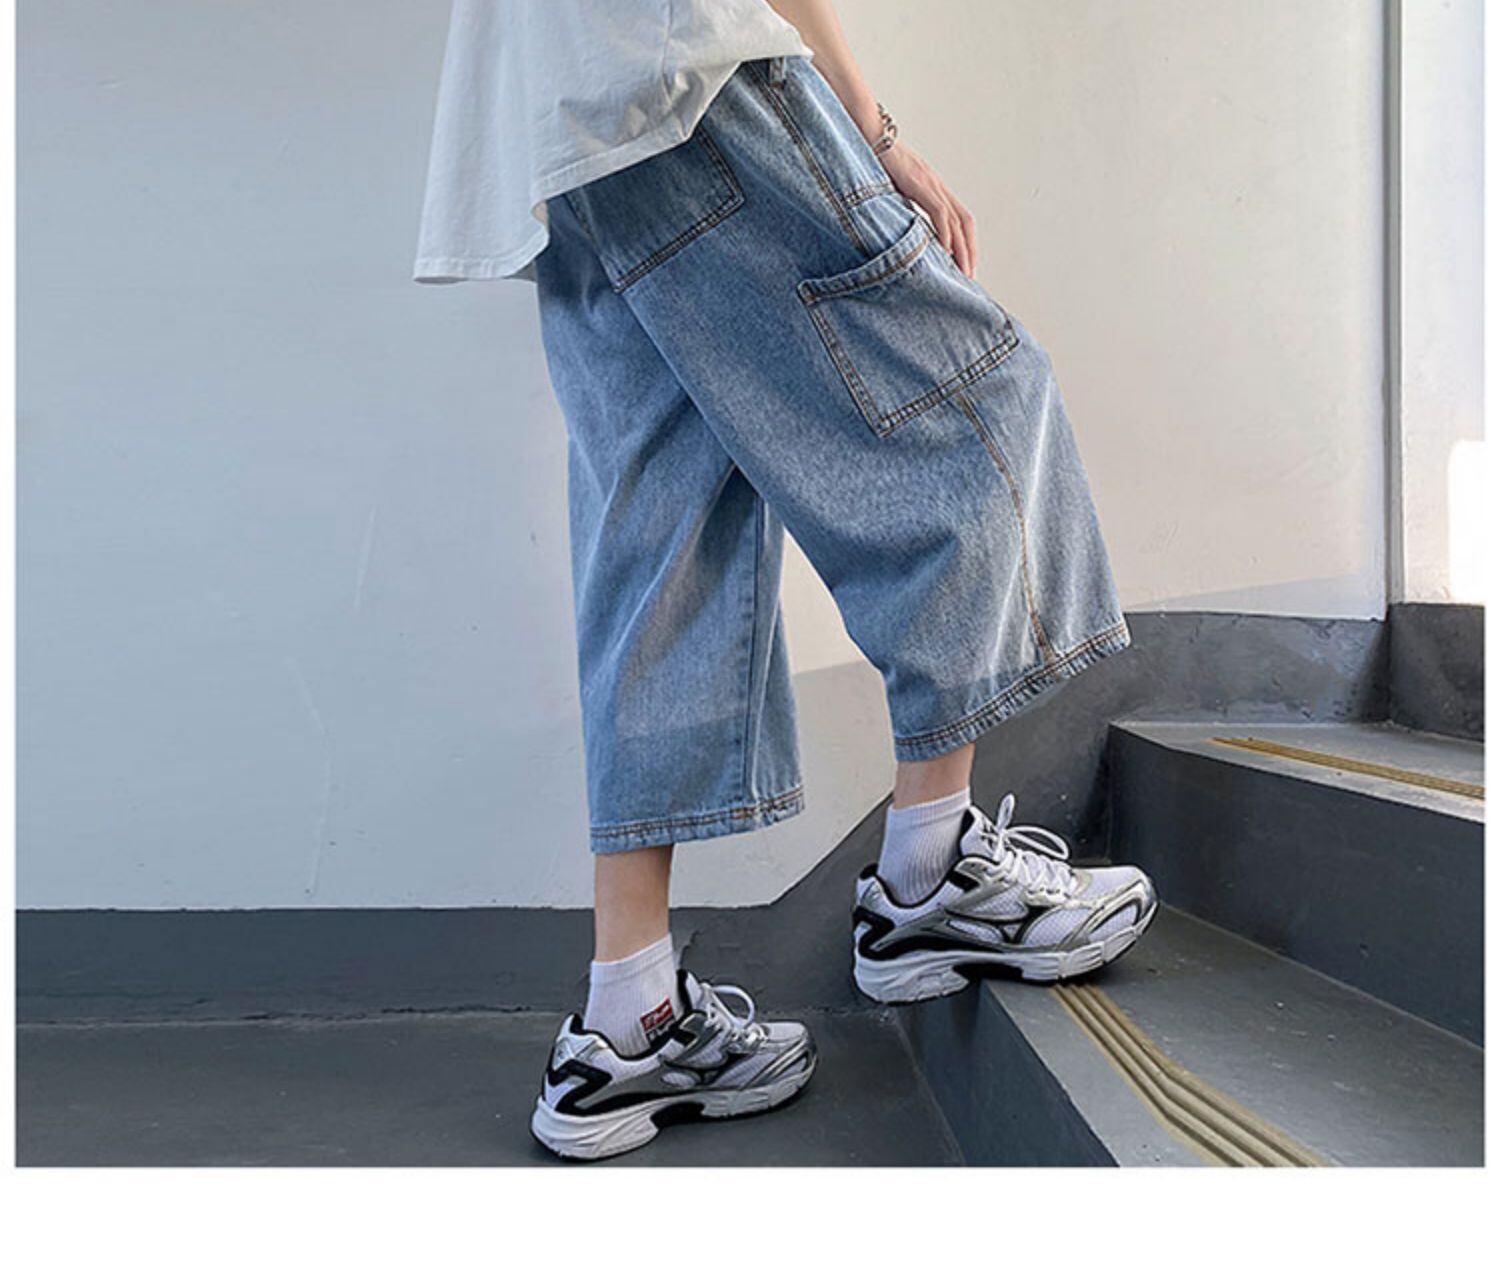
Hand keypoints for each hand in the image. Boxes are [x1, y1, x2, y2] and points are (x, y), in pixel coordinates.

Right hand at [879, 142, 976, 277]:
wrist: (867, 131)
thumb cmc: (873, 159)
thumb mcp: (890, 188)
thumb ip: (900, 206)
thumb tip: (899, 229)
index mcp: (932, 186)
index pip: (959, 218)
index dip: (965, 242)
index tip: (963, 265)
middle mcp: (937, 184)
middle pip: (965, 222)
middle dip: (970, 251)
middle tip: (969, 277)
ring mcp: (930, 182)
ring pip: (957, 220)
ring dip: (962, 249)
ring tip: (962, 271)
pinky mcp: (919, 182)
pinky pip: (940, 212)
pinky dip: (945, 234)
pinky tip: (946, 252)